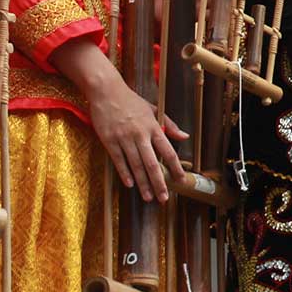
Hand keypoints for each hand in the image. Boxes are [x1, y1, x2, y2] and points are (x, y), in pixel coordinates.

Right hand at [90, 76, 183, 202]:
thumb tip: (185, 137)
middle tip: (164, 198)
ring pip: (136, 166)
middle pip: (152, 164)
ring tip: (148, 197)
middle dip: (159, 183)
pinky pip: (118, 161)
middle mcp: (140, 135)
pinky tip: (130, 184)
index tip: (181, 180)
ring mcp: (124, 139)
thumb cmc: (132, 101)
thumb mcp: (154, 110)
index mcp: (154, 127)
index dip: (175, 168)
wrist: (107, 92)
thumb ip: (170, 125)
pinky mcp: (109, 141)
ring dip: (143, 183)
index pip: (168, 152)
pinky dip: (125, 173)